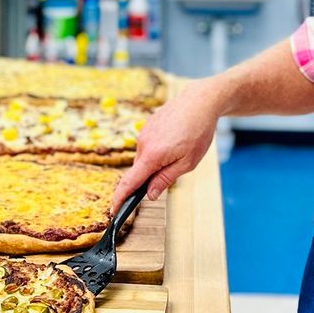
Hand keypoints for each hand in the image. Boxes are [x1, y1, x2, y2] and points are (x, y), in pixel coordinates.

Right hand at [110, 80, 224, 211]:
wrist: (199, 102)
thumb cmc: (197, 132)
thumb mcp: (187, 163)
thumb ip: (165, 179)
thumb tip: (149, 194)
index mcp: (152, 155)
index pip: (129, 182)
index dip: (120, 198)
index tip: (113, 210)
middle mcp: (143, 143)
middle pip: (139, 170)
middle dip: (151, 176)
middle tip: (175, 168)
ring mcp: (143, 132)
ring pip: (145, 157)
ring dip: (157, 161)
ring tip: (180, 148)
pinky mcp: (147, 125)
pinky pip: (148, 144)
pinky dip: (158, 149)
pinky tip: (175, 139)